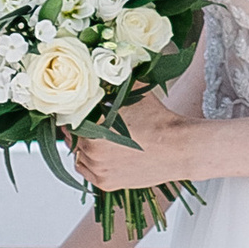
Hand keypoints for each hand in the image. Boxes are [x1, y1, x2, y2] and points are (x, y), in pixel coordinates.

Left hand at [76, 91, 204, 192]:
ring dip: (82, 146)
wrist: (180, 148)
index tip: (78, 108)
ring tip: (98, 137)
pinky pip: (86, 171)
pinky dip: (89, 163)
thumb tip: (99, 64)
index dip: (73, 111)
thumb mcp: (133, 90)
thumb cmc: (158, 120)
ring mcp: (98, 168)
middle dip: (78, 128)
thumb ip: (113, 79)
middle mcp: (91, 149)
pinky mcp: (106, 183)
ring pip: (78, 154)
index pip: (68, 117)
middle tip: (88, 121)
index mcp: (92, 124)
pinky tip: (100, 153)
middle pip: (71, 136)